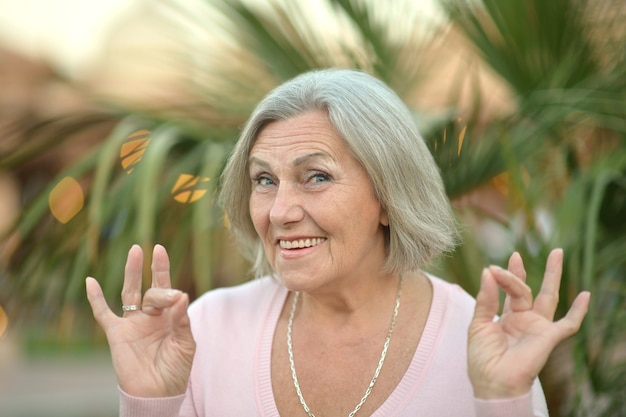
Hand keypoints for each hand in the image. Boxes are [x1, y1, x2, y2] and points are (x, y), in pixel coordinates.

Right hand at [86, 244, 195, 396]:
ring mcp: (133, 323)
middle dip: (155, 271)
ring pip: (130, 292)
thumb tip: (181, 294)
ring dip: (132, 272)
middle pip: (152, 289)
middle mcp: (151, 317)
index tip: (166, 267)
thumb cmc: (175, 371)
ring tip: (135, 251)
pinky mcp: (116, 334)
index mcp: (170, 318)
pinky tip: (91, 281)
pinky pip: (103, 313)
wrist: (157, 394)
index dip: (168, 278)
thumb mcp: (185, 345)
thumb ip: (182, 320)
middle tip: (155, 250)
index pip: (169, 292)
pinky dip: (95, 298)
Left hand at [468, 248, 589, 398]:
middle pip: (526, 289)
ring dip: (552, 276)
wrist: (493, 383)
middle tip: (518, 252)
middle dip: (523, 271)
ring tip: (557, 253)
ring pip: (548, 297)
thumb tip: (488, 271)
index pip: (507, 291)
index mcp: (506, 317)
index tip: (493, 268)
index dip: (503, 276)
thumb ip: (486, 299)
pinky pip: (569, 323)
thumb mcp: (478, 324)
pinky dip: (579, 310)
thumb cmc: (483, 358)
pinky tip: (586, 295)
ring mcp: (537, 327)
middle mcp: (523, 320)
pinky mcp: (548, 336)